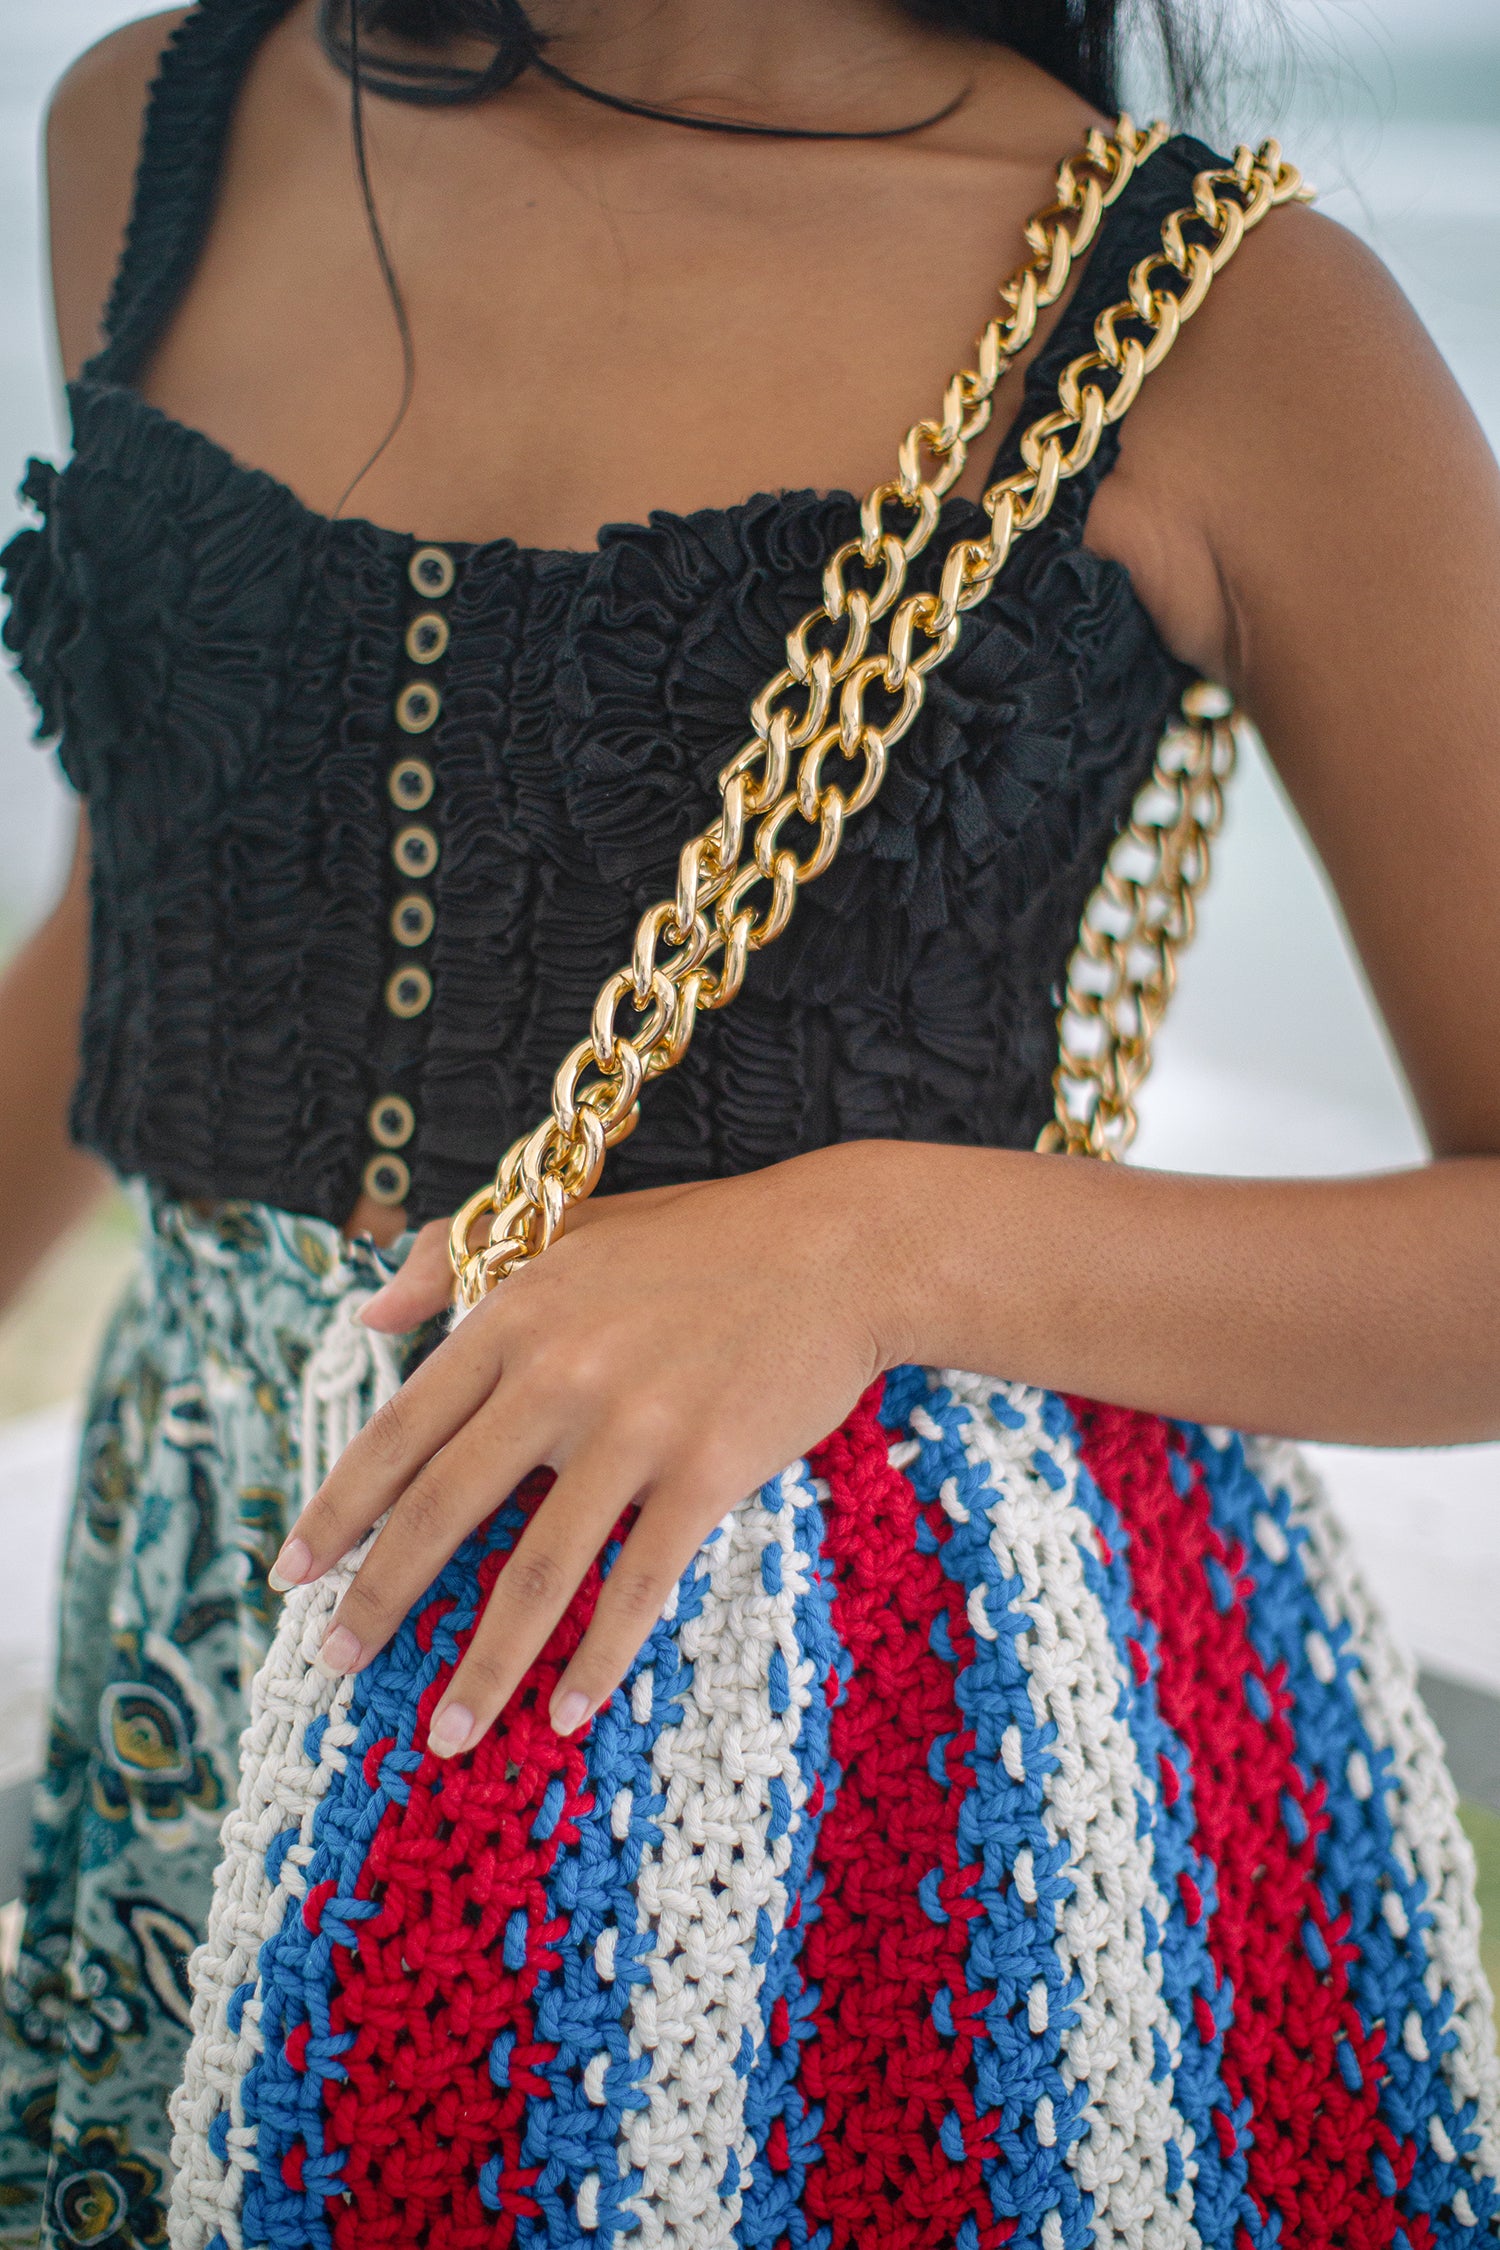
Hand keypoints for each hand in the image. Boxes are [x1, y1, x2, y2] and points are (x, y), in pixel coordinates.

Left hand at [269, 1144, 901, 1755]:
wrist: (835, 1249)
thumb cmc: (700, 1240)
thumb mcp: (567, 1228)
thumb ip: (454, 1261)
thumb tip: (366, 1313)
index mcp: (515, 1315)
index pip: (400, 1429)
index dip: (339, 1508)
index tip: (290, 1573)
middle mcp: (560, 1372)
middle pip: (446, 1509)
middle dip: (380, 1599)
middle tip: (333, 1665)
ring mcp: (636, 1425)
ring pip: (538, 1570)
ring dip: (486, 1664)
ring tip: (450, 1732)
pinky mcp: (709, 1469)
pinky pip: (639, 1585)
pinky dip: (599, 1658)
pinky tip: (569, 1711)